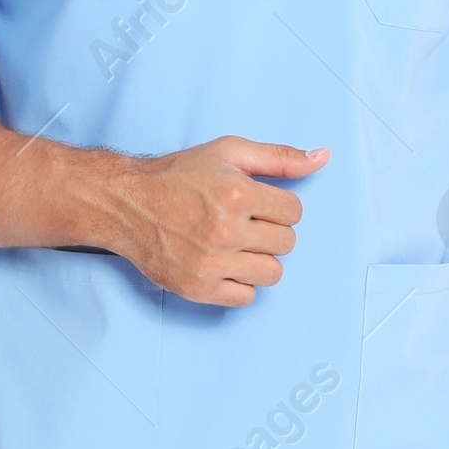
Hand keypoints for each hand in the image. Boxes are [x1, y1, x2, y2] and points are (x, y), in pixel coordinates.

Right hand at [96, 137, 328, 305]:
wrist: (126, 203)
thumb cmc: (177, 175)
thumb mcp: (228, 152)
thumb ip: (277, 157)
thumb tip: (322, 158)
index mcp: (237, 193)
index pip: (294, 212)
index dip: (277, 206)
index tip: (255, 204)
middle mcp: (226, 230)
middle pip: (287, 243)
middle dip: (270, 231)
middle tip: (243, 224)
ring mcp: (212, 263)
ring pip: (272, 273)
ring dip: (260, 260)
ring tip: (237, 246)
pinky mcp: (198, 288)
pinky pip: (247, 297)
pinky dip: (240, 283)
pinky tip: (223, 264)